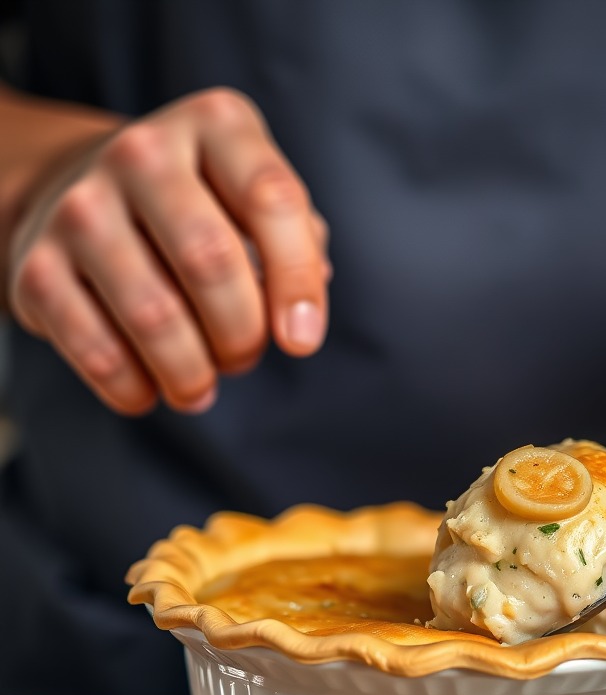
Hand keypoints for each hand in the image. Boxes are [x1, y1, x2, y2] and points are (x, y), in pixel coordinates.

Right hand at [7, 88, 329, 414]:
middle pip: (211, 261)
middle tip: (242, 357)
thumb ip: (298, 247)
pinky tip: (150, 390)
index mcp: (216, 127)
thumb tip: (300, 319)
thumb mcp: (254, 199)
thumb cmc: (200, 208)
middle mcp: (143, 153)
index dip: (297, 281)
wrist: (77, 189)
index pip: (272, 200)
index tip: (302, 342)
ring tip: (201, 385)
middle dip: (242, 334)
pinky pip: (98, 350)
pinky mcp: (35, 265)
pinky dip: (135, 388)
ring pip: (155, 316)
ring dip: (192, 372)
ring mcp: (81, 206)